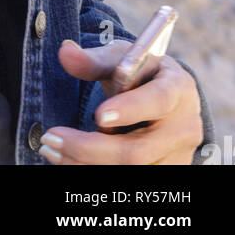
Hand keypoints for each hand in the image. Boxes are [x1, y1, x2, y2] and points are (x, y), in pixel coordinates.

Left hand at [38, 39, 203, 164]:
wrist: (168, 98)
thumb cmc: (142, 73)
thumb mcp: (122, 58)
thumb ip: (93, 59)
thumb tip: (65, 53)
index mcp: (178, 88)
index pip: (158, 101)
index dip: (130, 110)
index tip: (98, 116)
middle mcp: (184, 127)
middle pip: (137, 150)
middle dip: (89, 148)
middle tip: (50, 140)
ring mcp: (178, 157)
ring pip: (132, 171)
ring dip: (86, 164)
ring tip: (53, 151)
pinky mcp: (167, 172)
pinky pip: (131, 181)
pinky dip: (96, 172)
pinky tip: (71, 162)